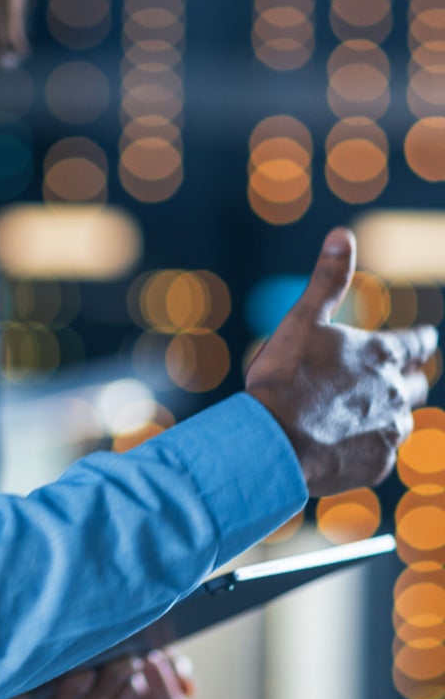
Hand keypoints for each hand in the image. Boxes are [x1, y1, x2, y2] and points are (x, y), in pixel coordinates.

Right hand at [245, 227, 436, 496]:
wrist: (274, 439)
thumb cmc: (285, 376)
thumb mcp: (302, 319)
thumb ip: (328, 280)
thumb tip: (342, 234)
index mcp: (380, 354)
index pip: (417, 343)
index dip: (420, 341)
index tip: (424, 341)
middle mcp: (395, 392)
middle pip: (417, 383)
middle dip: (408, 377)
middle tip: (395, 376)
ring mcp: (390, 430)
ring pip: (402, 419)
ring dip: (388, 412)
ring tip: (362, 413)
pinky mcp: (379, 464)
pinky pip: (381, 451)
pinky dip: (367, 443)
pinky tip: (342, 442)